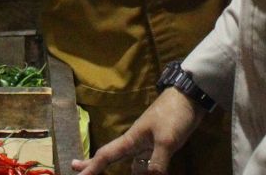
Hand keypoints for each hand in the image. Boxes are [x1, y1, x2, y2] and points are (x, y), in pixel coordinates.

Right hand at [71, 89, 204, 174]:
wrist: (189, 98)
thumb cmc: (174, 115)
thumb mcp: (167, 140)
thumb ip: (158, 162)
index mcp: (131, 140)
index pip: (106, 156)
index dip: (91, 167)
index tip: (77, 173)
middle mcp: (134, 142)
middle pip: (109, 156)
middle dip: (93, 163)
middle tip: (76, 168)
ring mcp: (146, 143)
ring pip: (126, 160)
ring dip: (114, 167)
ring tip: (102, 172)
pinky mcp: (158, 144)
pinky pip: (142, 162)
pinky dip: (139, 169)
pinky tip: (140, 172)